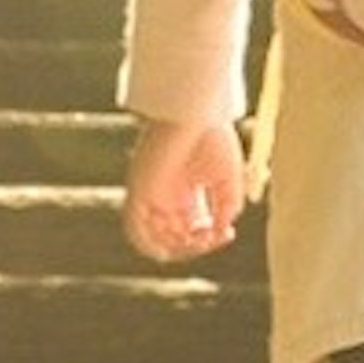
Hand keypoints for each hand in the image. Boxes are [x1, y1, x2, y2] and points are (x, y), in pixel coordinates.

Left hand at [124, 115, 248, 263]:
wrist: (195, 113)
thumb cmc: (213, 138)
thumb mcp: (229, 181)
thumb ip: (228, 208)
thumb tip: (221, 231)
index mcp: (185, 191)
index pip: (191, 229)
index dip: (209, 241)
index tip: (228, 233)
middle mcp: (165, 196)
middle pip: (173, 238)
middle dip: (196, 246)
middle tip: (213, 236)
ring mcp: (149, 195)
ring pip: (150, 240)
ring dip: (175, 249)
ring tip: (196, 239)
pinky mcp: (137, 190)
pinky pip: (134, 229)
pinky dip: (152, 243)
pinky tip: (179, 236)